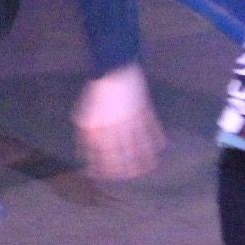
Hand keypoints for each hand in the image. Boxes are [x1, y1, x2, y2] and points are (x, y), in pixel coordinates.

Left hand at [71, 63, 165, 180]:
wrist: (113, 69)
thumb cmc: (97, 93)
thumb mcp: (85, 114)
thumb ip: (86, 135)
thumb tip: (85, 153)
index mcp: (99, 128)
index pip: (103, 155)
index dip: (105, 167)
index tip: (109, 174)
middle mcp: (115, 126)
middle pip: (122, 154)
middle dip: (126, 167)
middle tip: (129, 174)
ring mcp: (131, 119)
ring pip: (139, 145)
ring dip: (144, 158)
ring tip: (148, 167)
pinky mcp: (143, 110)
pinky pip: (152, 130)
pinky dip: (156, 139)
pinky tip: (160, 147)